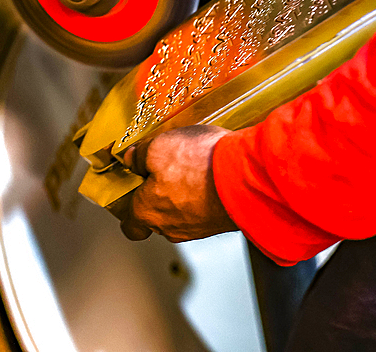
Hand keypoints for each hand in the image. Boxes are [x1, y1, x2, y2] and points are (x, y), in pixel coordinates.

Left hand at [118, 125, 237, 242]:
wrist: (246, 177)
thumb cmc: (199, 166)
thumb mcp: (158, 147)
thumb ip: (140, 155)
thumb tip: (133, 158)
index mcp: (147, 212)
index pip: (130, 225)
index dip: (129, 208)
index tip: (132, 190)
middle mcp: (171, 227)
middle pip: (157, 217)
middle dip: (159, 196)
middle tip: (165, 171)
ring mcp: (199, 228)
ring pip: (183, 213)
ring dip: (186, 194)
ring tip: (194, 168)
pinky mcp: (221, 221)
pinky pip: (206, 209)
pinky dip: (207, 194)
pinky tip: (213, 173)